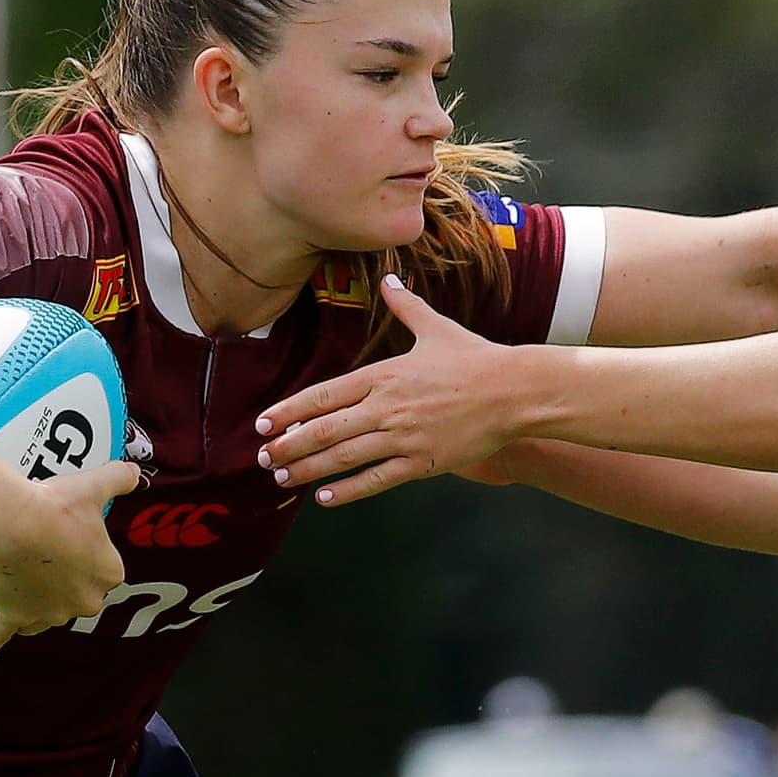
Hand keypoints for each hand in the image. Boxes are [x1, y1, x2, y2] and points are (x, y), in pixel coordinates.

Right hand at [0, 452, 142, 660]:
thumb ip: (118, 478)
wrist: (18, 523)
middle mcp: (85, 601)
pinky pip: (1, 634)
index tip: (71, 538)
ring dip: (36, 605)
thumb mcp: (93, 487)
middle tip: (45, 556)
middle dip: (64, 582)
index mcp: (108, 574)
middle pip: (77, 595)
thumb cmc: (58, 507)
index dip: (87, 554)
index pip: (104, 570)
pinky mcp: (15, 615)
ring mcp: (49, 613)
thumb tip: (135, 472)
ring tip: (23, 591)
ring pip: (45, 614)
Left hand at [254, 277, 533, 504]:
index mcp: (383, 375)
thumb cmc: (476, 359)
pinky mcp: (423, 461)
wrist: (515, 392)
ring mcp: (404, 437)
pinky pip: (377, 479)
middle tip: (263, 457)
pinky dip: (348, 490)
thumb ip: (406, 306)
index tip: (263, 423)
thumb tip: (389, 278)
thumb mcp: (436, 328)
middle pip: (325, 430)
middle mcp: (386, 407)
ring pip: (344, 457)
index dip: (290, 411)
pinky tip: (324, 498)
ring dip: (309, 469)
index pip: (324, 395)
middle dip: (289, 446)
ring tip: (282, 478)